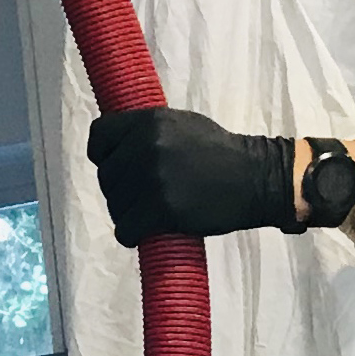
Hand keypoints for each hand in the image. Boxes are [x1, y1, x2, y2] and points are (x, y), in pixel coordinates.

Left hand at [87, 109, 300, 247]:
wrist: (255, 178)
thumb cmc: (221, 152)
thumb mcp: (181, 124)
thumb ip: (147, 131)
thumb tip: (116, 145)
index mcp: (149, 120)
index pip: (99, 136)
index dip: (103, 154)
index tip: (116, 166)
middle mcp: (146, 145)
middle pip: (106, 176)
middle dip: (120, 190)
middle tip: (142, 198)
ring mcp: (152, 177)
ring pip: (115, 205)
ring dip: (127, 214)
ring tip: (149, 214)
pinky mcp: (162, 208)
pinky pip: (126, 229)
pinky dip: (132, 235)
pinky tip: (145, 232)